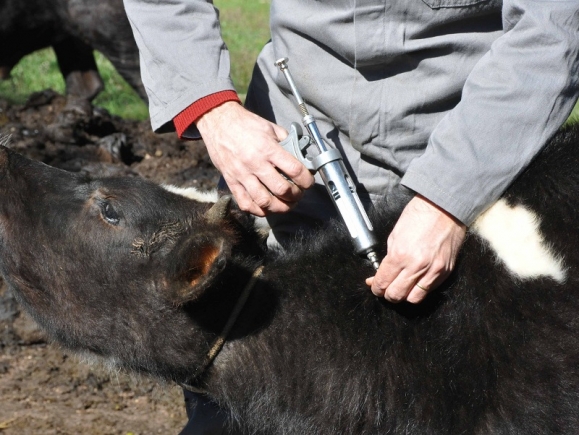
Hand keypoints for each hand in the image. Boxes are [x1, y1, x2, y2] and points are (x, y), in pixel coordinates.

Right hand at [196, 102, 313, 215]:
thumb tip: (300, 155)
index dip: (306, 180)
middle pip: (281, 190)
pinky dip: (258, 210)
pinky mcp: (231, 182)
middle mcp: (255, 164)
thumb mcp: (270, 127)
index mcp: (267, 149)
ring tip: (286, 204)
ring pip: (264, 201)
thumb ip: (286, 141)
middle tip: (298, 194)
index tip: (308, 182)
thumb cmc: (245, 124)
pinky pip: (245, 203)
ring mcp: (242, 175)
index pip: (294, 170)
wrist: (218, 122)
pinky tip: (267, 207)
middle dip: (295, 196)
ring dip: (280, 207)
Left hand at [366, 195, 465, 303]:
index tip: (375, 286)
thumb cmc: (418, 216)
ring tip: (402, 287)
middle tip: (386, 288)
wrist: (444, 208)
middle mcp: (416, 267)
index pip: (383, 282)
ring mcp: (433, 271)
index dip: (376, 287)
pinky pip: (429, 290)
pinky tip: (416, 281)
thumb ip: (389, 258)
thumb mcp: (395, 235)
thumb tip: (382, 273)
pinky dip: (420, 289)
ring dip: (404, 295)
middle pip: (396, 295)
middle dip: (387, 294)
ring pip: (413, 299)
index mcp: (400, 255)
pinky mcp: (445, 272)